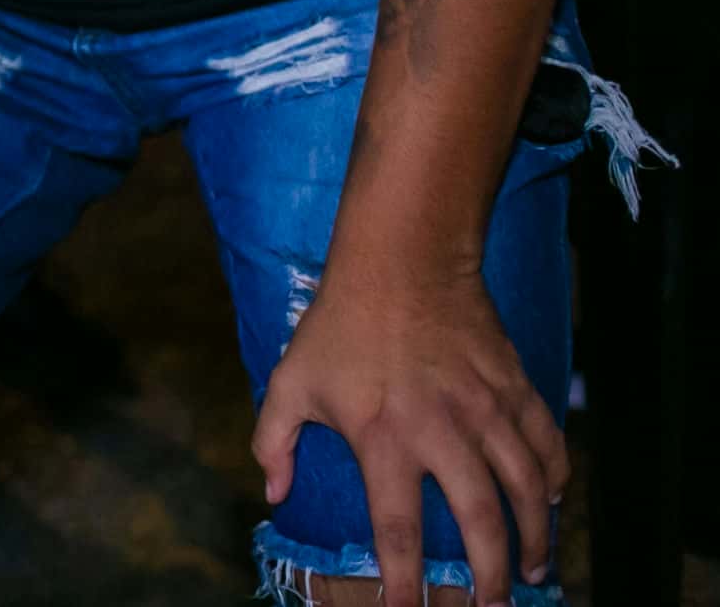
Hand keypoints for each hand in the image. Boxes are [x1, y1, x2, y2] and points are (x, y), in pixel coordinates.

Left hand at [252, 264, 564, 601]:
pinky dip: (558, 480)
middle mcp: (442, 432)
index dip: (404, 580)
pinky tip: (553, 502)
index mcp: (383, 437)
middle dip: (493, 577)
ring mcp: (486, 411)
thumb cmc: (339, 323)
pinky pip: (550, 446)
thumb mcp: (291, 379)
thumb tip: (274, 492)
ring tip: (536, 569)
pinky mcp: (516, 389)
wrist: (401, 258)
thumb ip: (275, 439)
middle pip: (482, 523)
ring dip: (537, 537)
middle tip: (495, 605)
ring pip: (529, 491)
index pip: (397, 528)